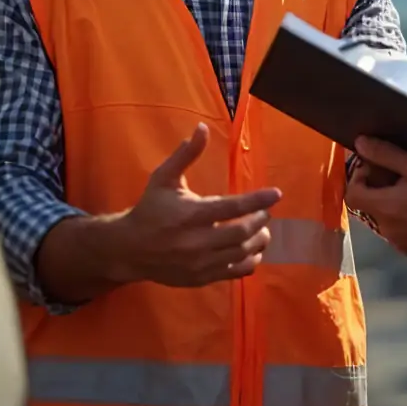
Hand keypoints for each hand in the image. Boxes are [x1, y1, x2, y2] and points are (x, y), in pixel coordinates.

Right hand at [111, 123, 280, 287]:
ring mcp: (200, 263)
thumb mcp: (164, 178)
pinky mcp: (201, 277)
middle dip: (259, 221)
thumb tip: (202, 128)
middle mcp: (196, 241)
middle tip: (265, 213)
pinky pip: (235, 272)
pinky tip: (252, 249)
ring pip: (241, 254)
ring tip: (262, 230)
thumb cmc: (150, 209)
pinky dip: (250, 261)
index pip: (231, 207)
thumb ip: (186, 155)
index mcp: (189, 214)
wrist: (130, 249)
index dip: (257, 200)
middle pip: (241, 233)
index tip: (276, 194)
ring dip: (258, 241)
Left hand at [344, 136, 406, 260]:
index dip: (358, 178)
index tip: (376, 168)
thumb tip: (360, 142)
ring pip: (386, 221)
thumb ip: (388, 154)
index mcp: (383, 208)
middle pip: (369, 207)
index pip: (351, 193)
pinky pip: (401, 235)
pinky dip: (406, 222)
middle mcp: (386, 230)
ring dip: (393, 207)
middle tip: (401, 178)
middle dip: (379, 190)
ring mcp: (400, 244)